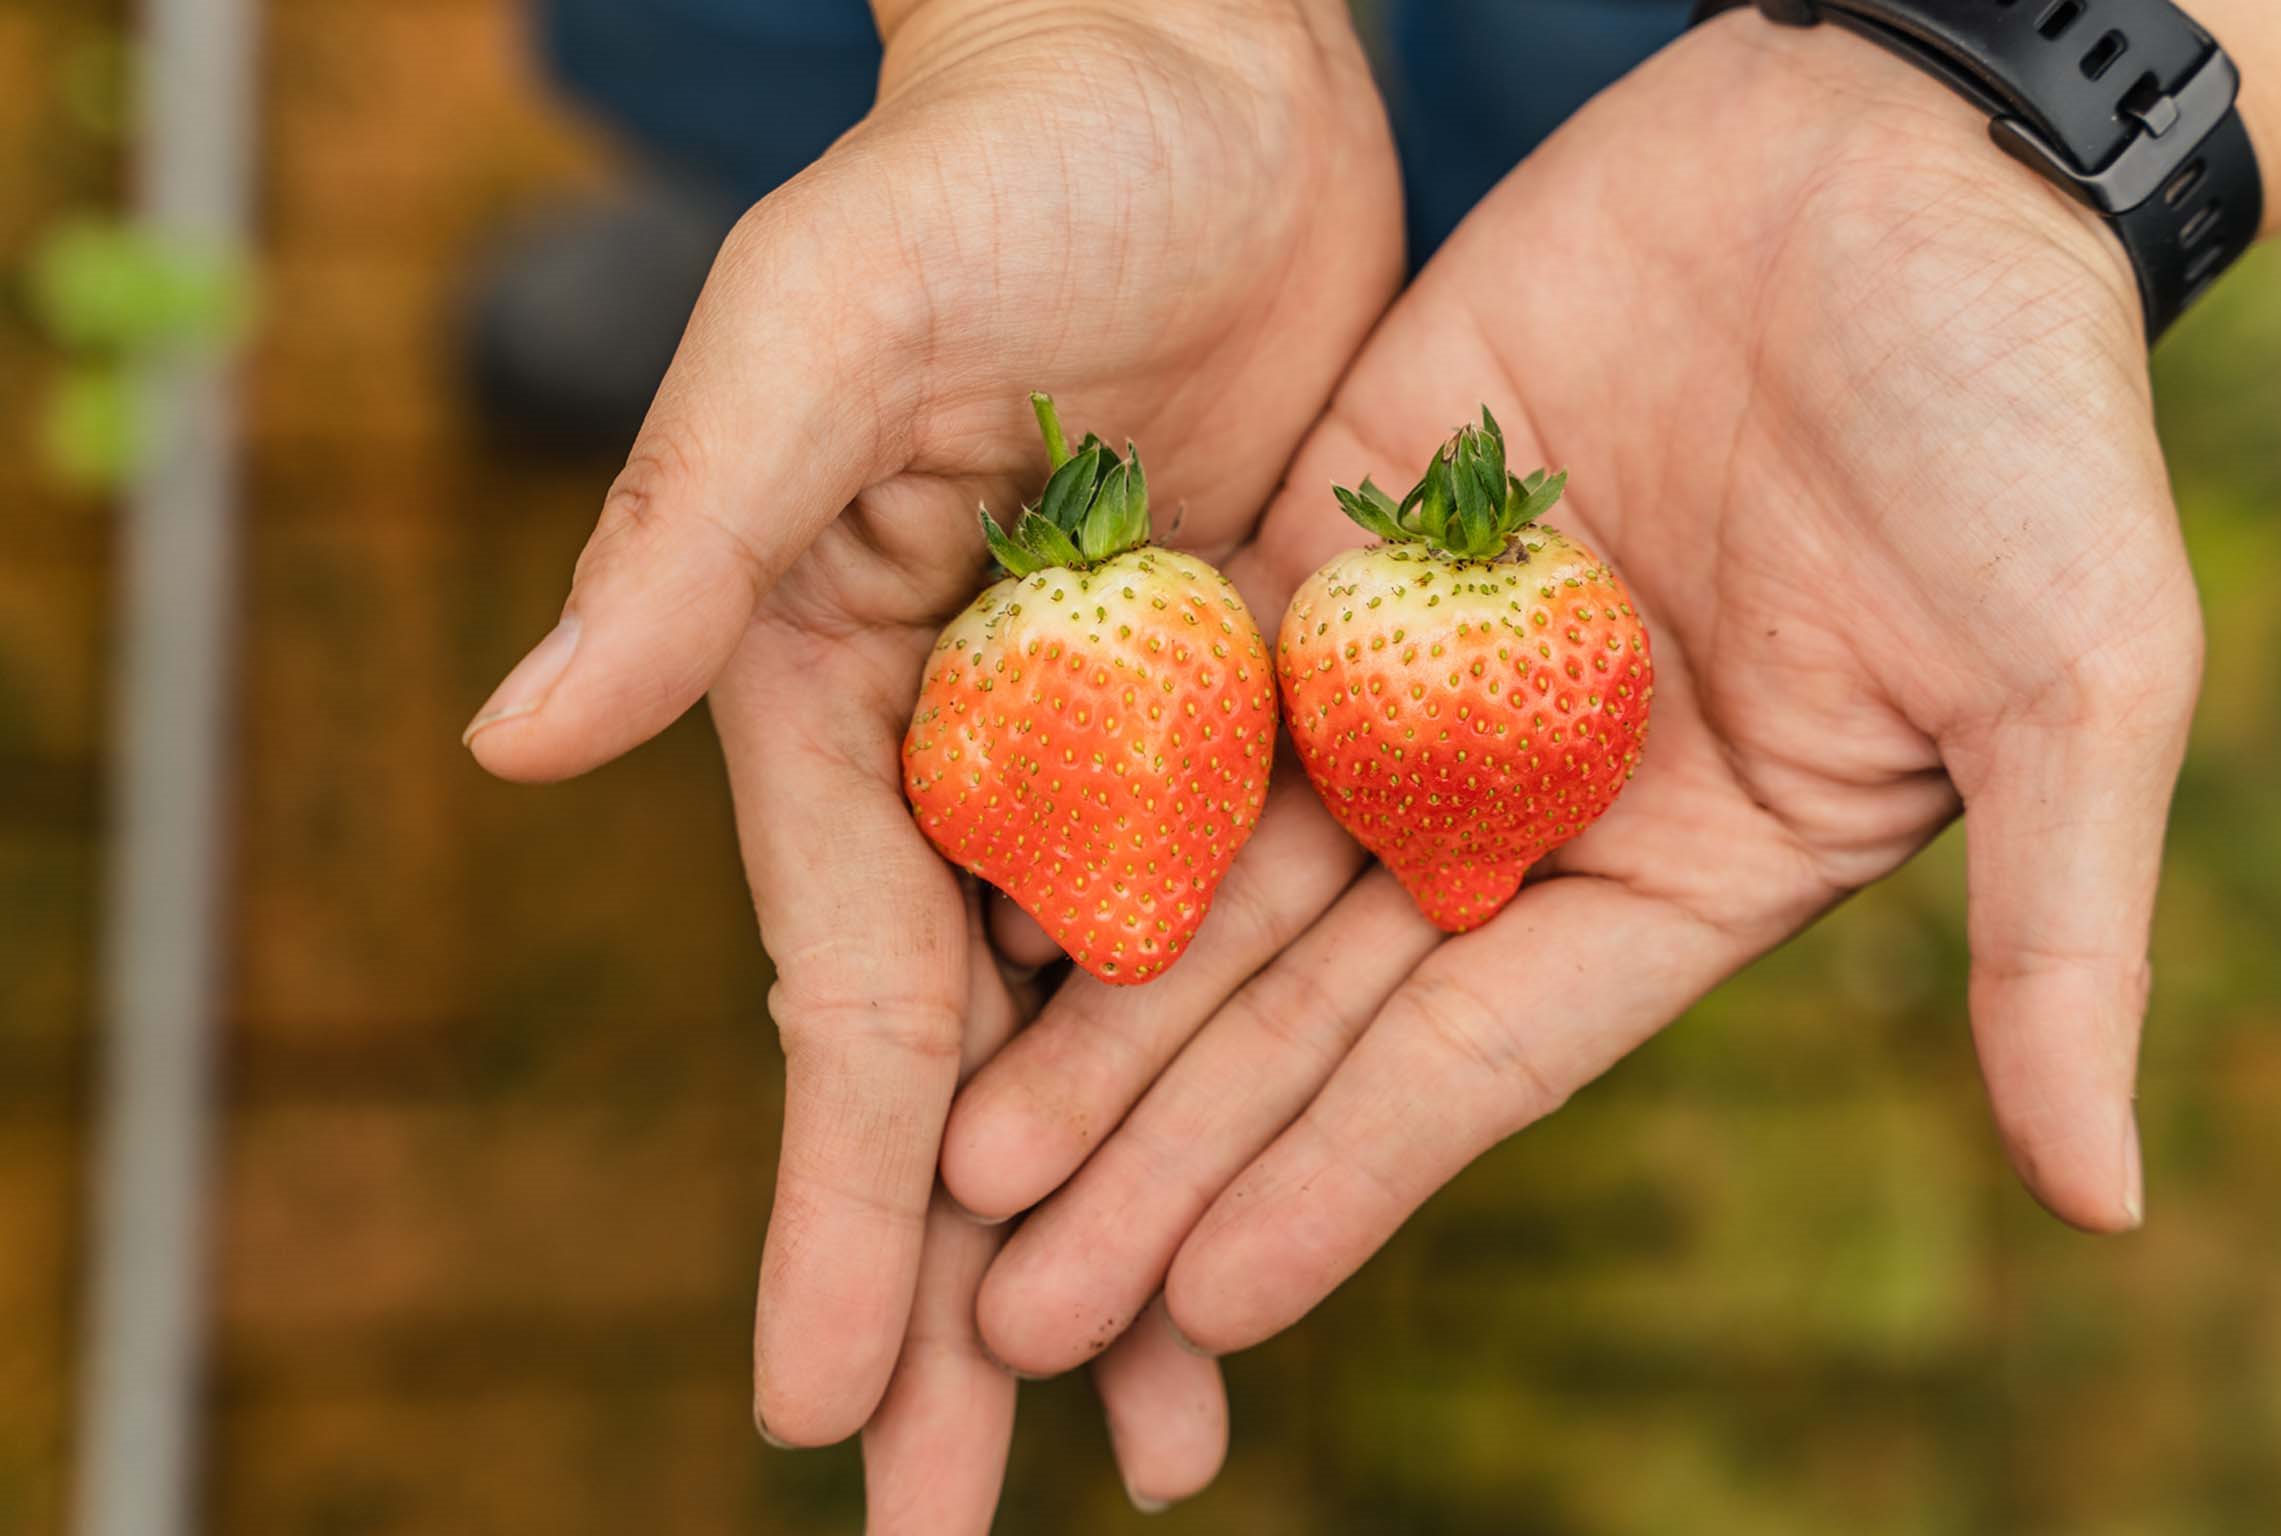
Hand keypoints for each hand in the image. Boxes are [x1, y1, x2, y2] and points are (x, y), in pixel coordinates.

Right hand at [459, 0, 1401, 1491]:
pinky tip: (1302, 1198)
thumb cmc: (990, 159)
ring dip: (1144, 1236)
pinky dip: (1282, 1071)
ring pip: (1132, 1044)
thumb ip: (693, 530)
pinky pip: (1274, 924)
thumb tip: (511, 743)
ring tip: (1164, 1435)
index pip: (847, 1007)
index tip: (829, 1411)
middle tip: (965, 1523)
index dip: (844, 1211)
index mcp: (844, 711)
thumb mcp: (828, 323)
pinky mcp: (1273, 710)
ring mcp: (1132, 752)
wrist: (1194, 74)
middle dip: (974, 1299)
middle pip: (981, 1081)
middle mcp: (982, 764)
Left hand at [947, 16, 2203, 1372]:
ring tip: (963, 1153)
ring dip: (1098, 1011)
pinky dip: (1087, 774)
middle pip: (1313, 1006)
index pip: (1473, 1062)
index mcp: (1677, 869)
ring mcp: (1424, 668)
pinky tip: (976, 884)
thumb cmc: (2029, 413)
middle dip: (1170, 1151)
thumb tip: (2105, 1206)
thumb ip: (2058, 939)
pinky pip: (1195, 669)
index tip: (1204, 1312)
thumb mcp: (2077, 686)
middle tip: (1016, 1303)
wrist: (1905, 140)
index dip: (1337, 1181)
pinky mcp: (1347, 529)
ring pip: (1226, 865)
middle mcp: (1526, 798)